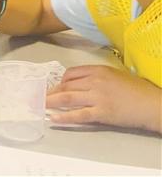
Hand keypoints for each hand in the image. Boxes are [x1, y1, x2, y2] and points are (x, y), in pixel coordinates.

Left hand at [47, 65, 161, 132]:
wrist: (152, 104)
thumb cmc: (136, 90)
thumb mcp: (115, 75)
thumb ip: (97, 77)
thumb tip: (79, 83)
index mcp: (98, 70)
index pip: (70, 74)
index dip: (59, 82)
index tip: (54, 88)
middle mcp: (95, 81)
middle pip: (65, 86)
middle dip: (50, 92)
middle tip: (39, 98)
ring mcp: (97, 97)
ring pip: (67, 99)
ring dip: (50, 102)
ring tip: (39, 106)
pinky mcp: (101, 113)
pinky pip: (78, 115)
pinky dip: (63, 117)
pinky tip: (53, 118)